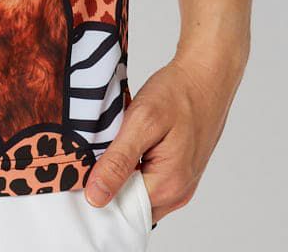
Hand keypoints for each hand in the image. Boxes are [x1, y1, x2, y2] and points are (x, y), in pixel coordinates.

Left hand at [83, 52, 243, 223]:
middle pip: (130, 205)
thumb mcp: (142, 122)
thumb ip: (118, 162)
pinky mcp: (179, 172)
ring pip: (139, 192)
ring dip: (122, 174)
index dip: (98, 193)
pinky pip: (149, 181)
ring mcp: (180, 184)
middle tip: (95, 151)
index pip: (121, 210)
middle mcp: (177, 193)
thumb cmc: (177, 94)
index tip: (82, 170)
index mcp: (168, 186)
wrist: (206, 77)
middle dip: (108, 184)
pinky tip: (128, 144)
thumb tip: (96, 197)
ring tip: (113, 144)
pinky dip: (134, 167)